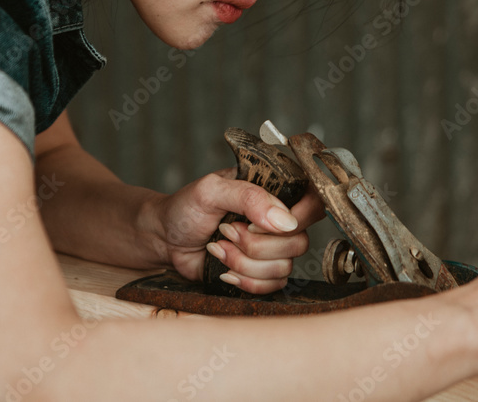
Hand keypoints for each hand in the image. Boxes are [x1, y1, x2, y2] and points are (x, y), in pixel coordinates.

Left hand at [149, 168, 324, 292]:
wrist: (165, 239)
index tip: (256, 224)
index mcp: (274, 191)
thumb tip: (284, 220)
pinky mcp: (263, 273)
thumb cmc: (186, 208)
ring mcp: (273, 249)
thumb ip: (249, 197)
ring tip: (219, 248)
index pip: (312, 204)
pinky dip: (245, 280)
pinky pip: (273, 286)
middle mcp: (279, 221)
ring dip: (244, 263)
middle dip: (255, 245)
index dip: (292, 219)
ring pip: (284, 268)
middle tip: (226, 232)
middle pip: (299, 242)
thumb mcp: (211, 191)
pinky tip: (224, 268)